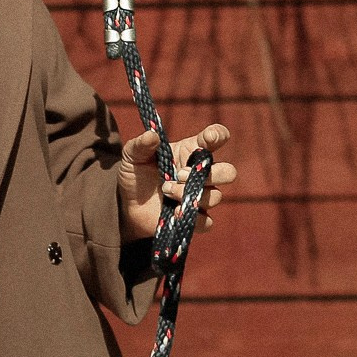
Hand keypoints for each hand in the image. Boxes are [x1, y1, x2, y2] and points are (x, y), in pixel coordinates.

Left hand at [118, 123, 234, 241]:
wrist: (127, 203)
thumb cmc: (135, 173)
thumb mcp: (133, 155)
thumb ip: (141, 144)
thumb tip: (152, 135)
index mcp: (190, 151)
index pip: (216, 138)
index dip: (218, 135)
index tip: (209, 138)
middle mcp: (200, 173)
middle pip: (228, 172)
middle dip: (210, 174)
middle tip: (179, 174)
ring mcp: (199, 196)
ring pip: (215, 197)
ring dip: (188, 194)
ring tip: (166, 190)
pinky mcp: (194, 219)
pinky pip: (207, 221)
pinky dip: (192, 217)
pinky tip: (173, 211)